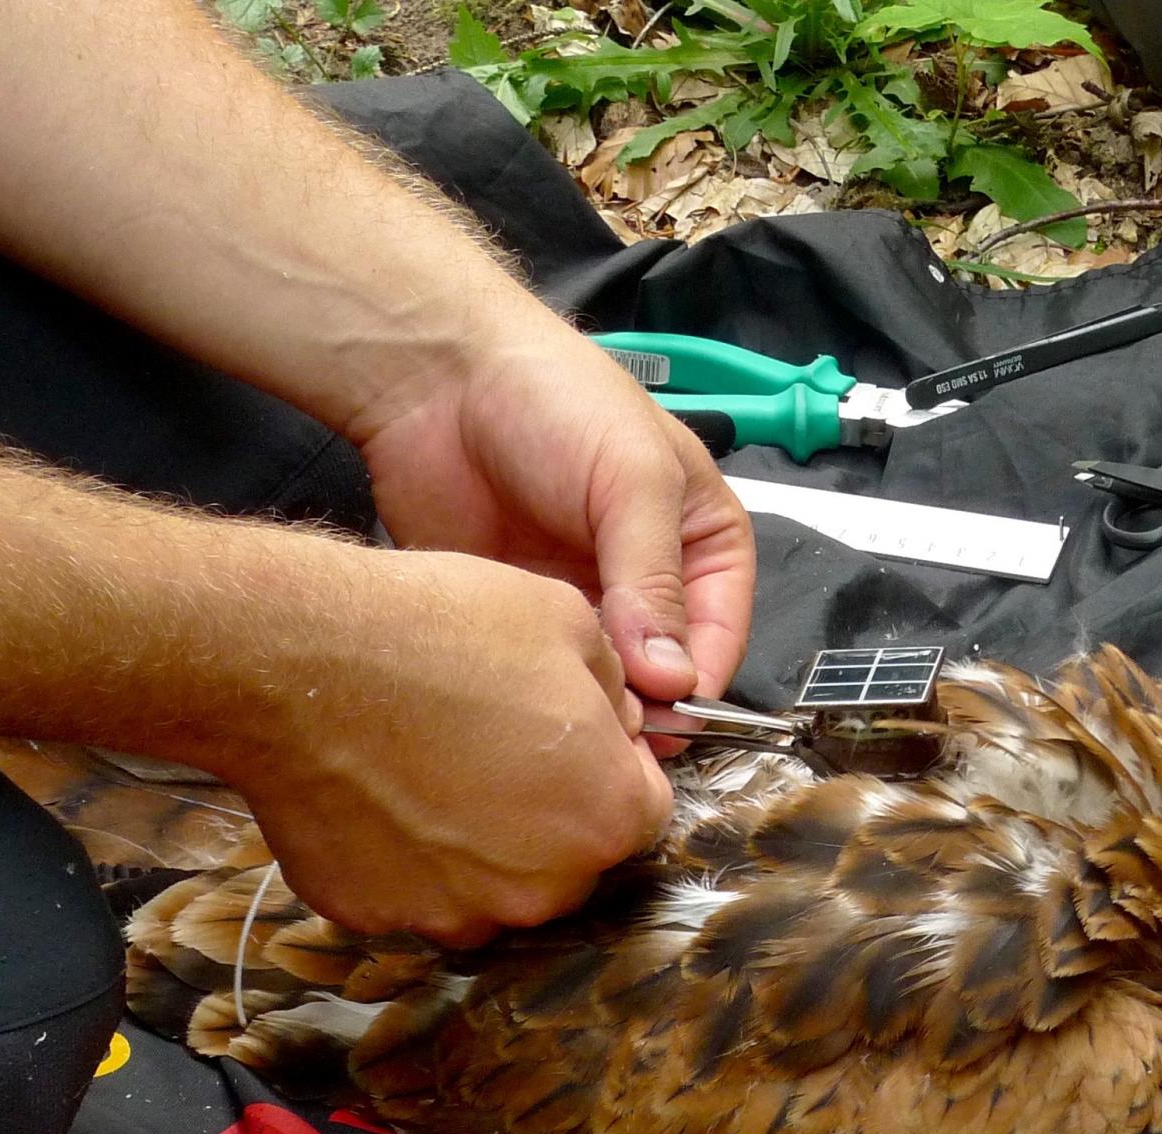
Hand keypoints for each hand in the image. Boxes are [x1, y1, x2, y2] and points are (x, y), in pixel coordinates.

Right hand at [210, 545, 672, 944]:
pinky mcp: (375, 915)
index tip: (573, 735)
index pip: (643, 809)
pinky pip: (408, 890)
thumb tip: (619, 718)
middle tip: (495, 742)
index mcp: (606, 818)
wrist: (296, 661)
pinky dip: (401, 854)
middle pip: (567, 858)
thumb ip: (615, 687)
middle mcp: (540, 887)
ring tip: (431, 764)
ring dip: (476, 840)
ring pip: (488, 885)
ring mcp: (453, 911)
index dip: (611, 764)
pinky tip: (380, 790)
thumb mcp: (565, 619)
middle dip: (547, 808)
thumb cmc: (432, 634)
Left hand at [348, 299, 753, 732]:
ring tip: (573, 713)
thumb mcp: (631, 482)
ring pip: (610, 678)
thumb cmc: (554, 400)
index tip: (667, 718)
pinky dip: (545, 686)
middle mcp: (652, 579)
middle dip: (646, 703)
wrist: (440, 379)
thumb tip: (672, 680)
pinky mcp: (530, 610)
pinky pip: (550, 665)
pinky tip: (531, 695)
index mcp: (703, 541)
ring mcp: (588, 598)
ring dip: (596, 701)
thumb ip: (655, 581)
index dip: (699, 681)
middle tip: (615, 728)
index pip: (721, 634)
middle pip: (667, 669)